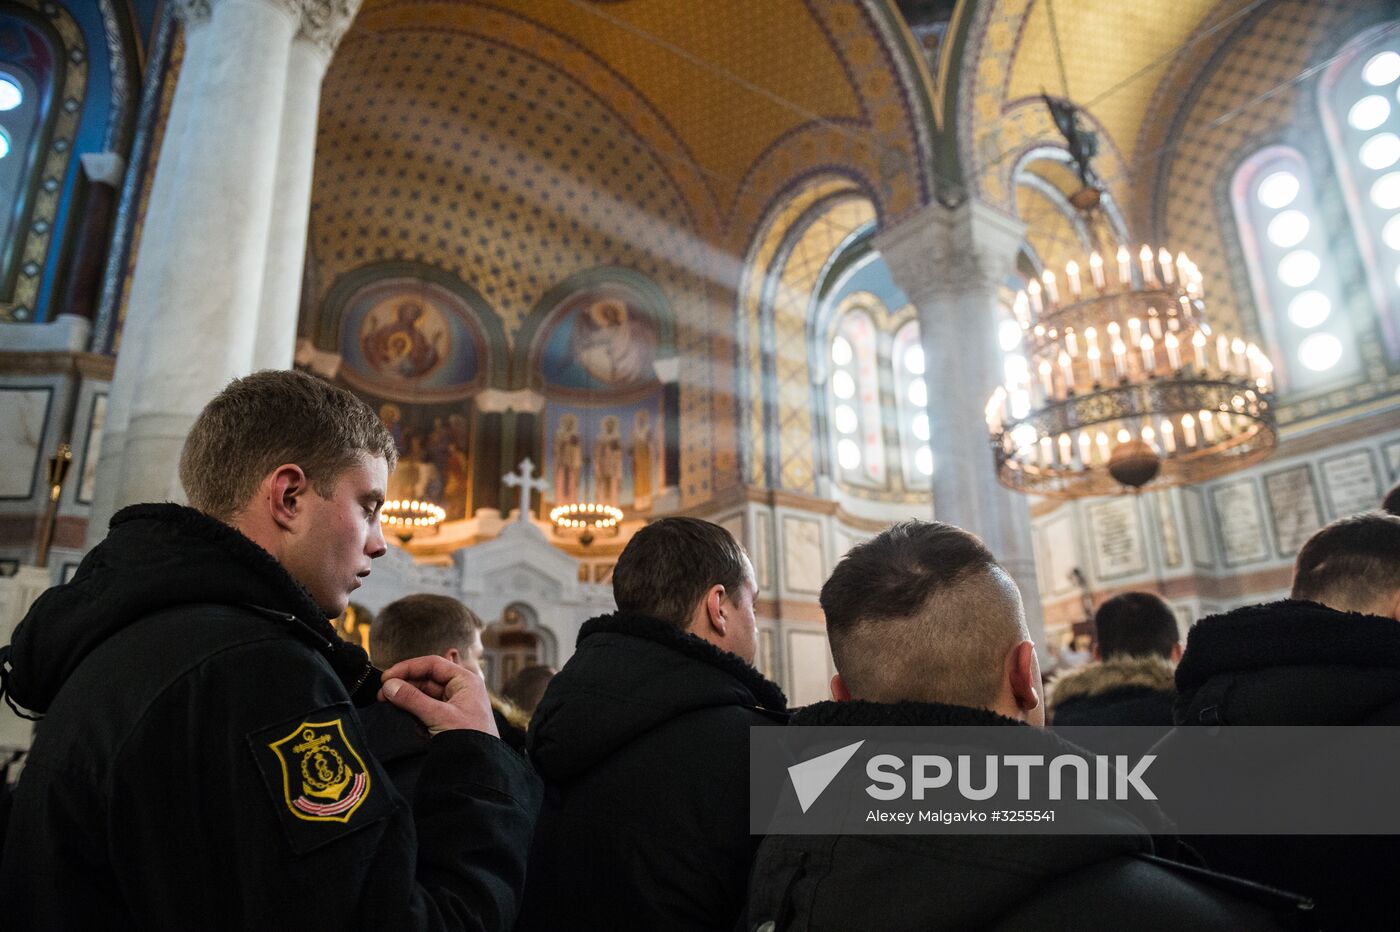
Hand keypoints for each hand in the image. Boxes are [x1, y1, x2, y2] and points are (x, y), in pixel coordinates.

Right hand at [379, 655, 499, 736]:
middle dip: (405, 686)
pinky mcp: (448, 721)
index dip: (408, 668)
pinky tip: (415, 725)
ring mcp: (454, 705)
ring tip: (394, 707)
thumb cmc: (470, 738)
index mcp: (465, 681)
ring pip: (424, 696)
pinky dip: (417, 716)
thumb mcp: (439, 716)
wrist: (480, 768)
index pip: (433, 664)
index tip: (387, 677)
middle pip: (426, 679)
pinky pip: (427, 711)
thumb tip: (389, 686)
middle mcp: (460, 689)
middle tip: (383, 694)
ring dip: (409, 702)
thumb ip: (412, 699)